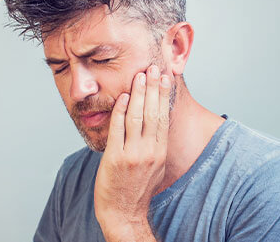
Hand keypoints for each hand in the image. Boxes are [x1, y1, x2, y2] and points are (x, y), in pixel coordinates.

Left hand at [94, 65, 170, 240]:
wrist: (123, 213)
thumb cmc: (138, 188)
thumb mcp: (155, 166)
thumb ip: (156, 144)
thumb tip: (156, 122)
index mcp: (160, 152)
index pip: (164, 116)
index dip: (163, 95)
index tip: (164, 77)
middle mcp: (149, 151)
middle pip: (152, 112)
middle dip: (153, 87)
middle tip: (153, 67)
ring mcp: (132, 154)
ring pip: (136, 117)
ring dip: (137, 94)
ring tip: (139, 76)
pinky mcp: (115, 158)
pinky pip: (118, 129)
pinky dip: (120, 111)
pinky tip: (121, 96)